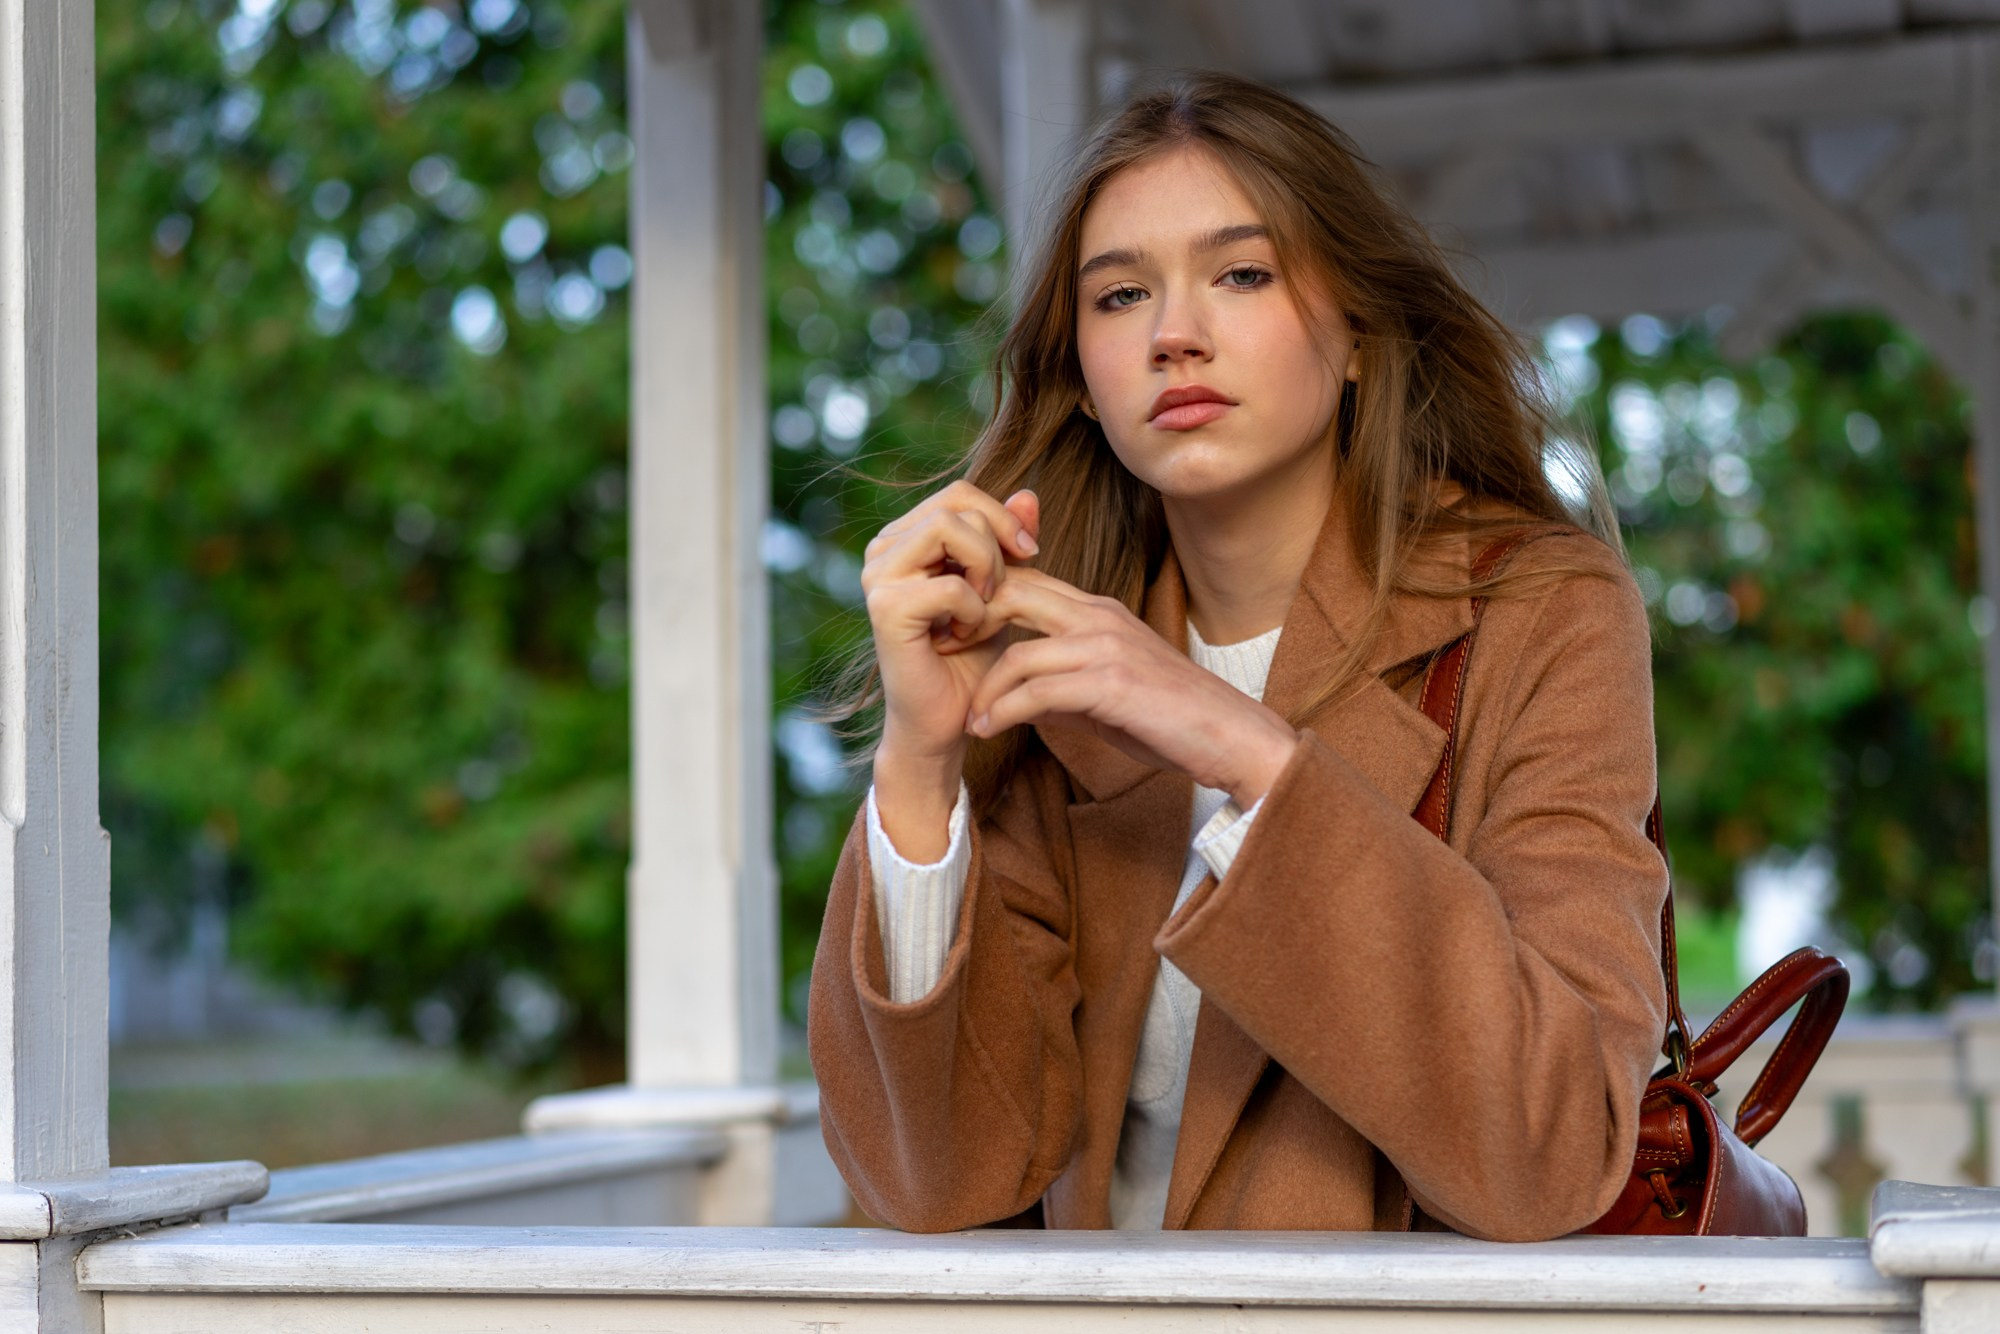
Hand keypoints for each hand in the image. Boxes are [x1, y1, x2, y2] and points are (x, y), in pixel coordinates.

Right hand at [859, 482, 1040, 858]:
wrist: (948, 718)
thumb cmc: (973, 656)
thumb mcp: (1002, 588)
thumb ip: (1009, 540)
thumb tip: (1029, 494)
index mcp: (903, 538)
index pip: (960, 494)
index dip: (1003, 518)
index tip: (1028, 557)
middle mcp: (882, 550)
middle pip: (957, 504)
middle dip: (997, 545)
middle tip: (1001, 593)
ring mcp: (877, 577)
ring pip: (949, 528)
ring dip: (985, 570)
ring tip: (984, 610)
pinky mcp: (886, 609)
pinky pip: (950, 585)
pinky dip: (974, 610)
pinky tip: (965, 636)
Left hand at [962, 567, 1300, 807]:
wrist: (1231, 738)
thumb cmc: (1172, 721)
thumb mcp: (1106, 697)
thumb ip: (1061, 690)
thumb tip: (1017, 703)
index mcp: (1099, 612)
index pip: (1027, 584)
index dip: (983, 604)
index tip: (955, 640)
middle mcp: (1099, 617)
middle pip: (1014, 595)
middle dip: (969, 625)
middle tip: (944, 660)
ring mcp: (1107, 646)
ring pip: (1019, 650)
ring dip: (985, 687)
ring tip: (970, 718)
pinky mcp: (1111, 682)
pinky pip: (1038, 690)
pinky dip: (1004, 712)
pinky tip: (988, 730)